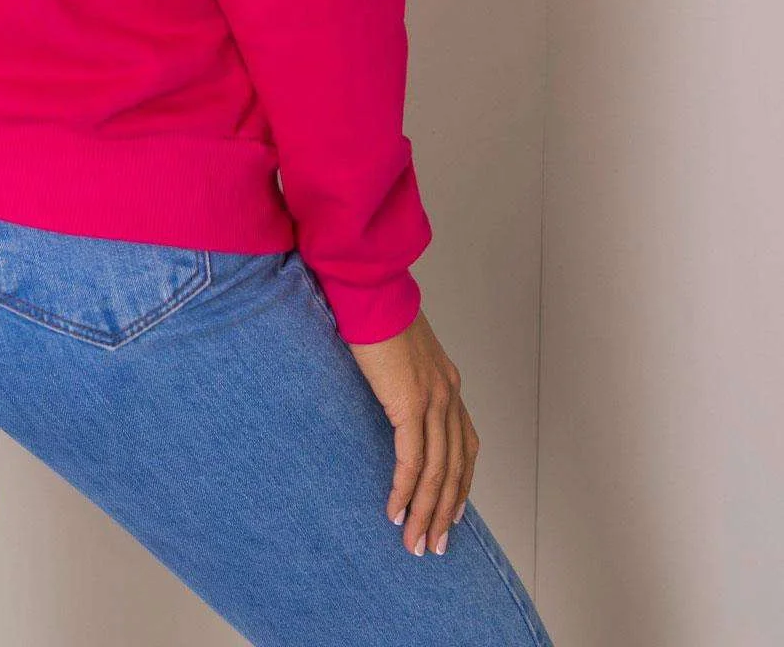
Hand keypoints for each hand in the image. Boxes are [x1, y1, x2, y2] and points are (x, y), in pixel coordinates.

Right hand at [346, 310, 477, 557]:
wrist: (368, 284)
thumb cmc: (373, 308)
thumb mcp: (397, 350)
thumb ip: (401, 377)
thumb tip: (388, 396)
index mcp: (447, 382)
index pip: (464, 446)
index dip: (460, 485)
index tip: (451, 515)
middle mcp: (448, 394)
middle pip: (455, 468)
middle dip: (445, 512)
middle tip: (435, 548)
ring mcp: (432, 398)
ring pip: (438, 472)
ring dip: (427, 513)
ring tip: (416, 544)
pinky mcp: (409, 402)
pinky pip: (412, 460)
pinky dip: (406, 491)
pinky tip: (396, 512)